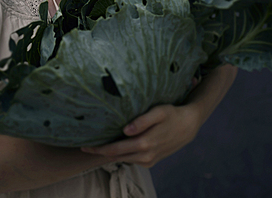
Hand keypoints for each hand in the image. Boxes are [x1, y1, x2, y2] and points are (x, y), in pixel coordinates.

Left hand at [81, 104, 199, 167]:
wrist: (188, 126)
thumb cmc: (171, 115)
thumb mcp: (158, 112)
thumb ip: (142, 121)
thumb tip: (125, 130)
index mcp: (144, 144)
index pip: (114, 149)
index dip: (98, 149)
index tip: (85, 145)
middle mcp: (145, 155)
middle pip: (115, 156)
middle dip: (99, 152)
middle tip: (84, 145)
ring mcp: (148, 160)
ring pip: (122, 159)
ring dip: (109, 154)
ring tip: (96, 145)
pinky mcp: (151, 161)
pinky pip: (131, 160)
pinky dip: (120, 155)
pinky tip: (114, 147)